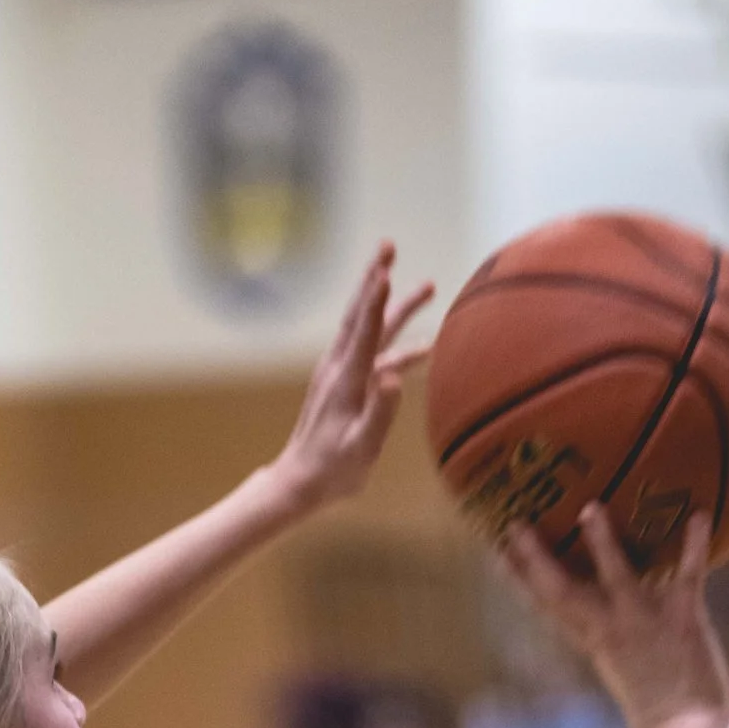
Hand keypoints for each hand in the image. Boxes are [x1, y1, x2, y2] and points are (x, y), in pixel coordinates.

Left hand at [262, 244, 434, 523]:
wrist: (299, 483)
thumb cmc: (332, 471)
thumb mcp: (360, 448)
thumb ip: (380, 413)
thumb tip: (394, 377)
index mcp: (346, 381)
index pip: (365, 332)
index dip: (376, 301)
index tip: (385, 271)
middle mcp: (341, 369)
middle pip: (362, 314)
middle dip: (376, 278)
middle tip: (388, 245)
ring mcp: (343, 374)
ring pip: (372, 329)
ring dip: (396, 305)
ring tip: (429, 287)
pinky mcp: (347, 384)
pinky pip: (377, 355)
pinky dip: (398, 343)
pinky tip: (426, 347)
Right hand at [498, 505, 728, 727]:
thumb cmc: (654, 696)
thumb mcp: (620, 660)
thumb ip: (609, 628)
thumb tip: (604, 594)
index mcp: (591, 639)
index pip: (546, 605)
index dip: (519, 579)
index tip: (496, 551)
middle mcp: (610, 628)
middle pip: (564, 592)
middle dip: (537, 559)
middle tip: (516, 525)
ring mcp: (644, 622)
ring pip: (619, 578)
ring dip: (603, 544)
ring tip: (590, 509)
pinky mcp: (682, 619)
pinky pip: (687, 576)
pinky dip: (693, 546)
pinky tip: (699, 515)